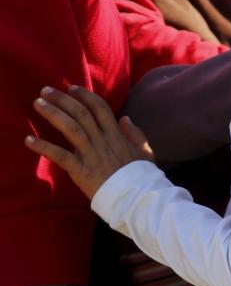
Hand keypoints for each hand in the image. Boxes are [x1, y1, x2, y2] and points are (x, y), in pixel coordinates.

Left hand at [24, 86, 154, 198]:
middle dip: (63, 99)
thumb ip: (135, 133)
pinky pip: (59, 156)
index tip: (72, 88)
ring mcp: (91, 154)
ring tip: (38, 103)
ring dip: (53, 114)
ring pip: (70, 128)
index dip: (85, 96)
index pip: (100, 108)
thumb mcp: (145, 151)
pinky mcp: (80, 169)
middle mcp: (102, 140)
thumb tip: (125, 118)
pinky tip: (28, 140)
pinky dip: (43, 147)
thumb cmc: (142, 176)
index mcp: (117, 135)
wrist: (137, 197)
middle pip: (81, 113)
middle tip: (46, 90)